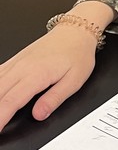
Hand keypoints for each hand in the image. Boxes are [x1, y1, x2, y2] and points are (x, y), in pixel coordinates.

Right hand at [0, 5, 110, 131]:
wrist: (75, 32)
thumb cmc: (77, 54)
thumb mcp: (74, 81)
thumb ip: (54, 99)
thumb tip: (39, 114)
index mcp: (36, 74)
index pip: (11, 101)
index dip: (1, 118)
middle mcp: (21, 68)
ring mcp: (16, 63)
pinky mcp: (15, 61)